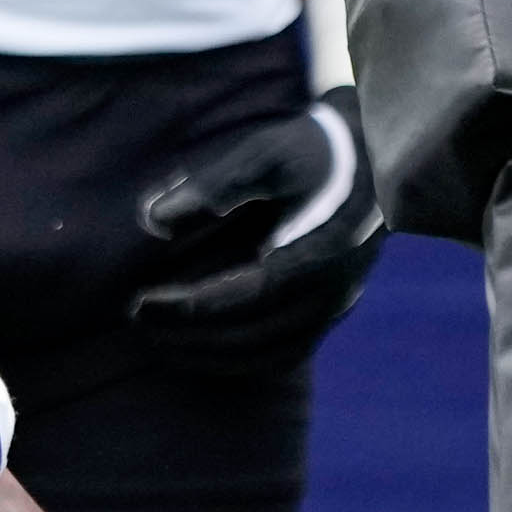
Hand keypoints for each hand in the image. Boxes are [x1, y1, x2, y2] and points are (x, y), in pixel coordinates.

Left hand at [127, 87, 386, 367]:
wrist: (374, 157)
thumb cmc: (313, 151)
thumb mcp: (266, 153)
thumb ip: (212, 184)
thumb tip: (153, 218)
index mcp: (319, 252)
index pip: (244, 296)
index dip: (188, 308)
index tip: (141, 303)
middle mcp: (332, 290)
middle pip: (251, 335)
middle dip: (188, 334)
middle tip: (137, 319)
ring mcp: (335, 308)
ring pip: (266, 355)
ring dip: (207, 355)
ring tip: (157, 339)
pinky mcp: (330, 315)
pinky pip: (282, 355)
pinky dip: (236, 360)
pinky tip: (195, 347)